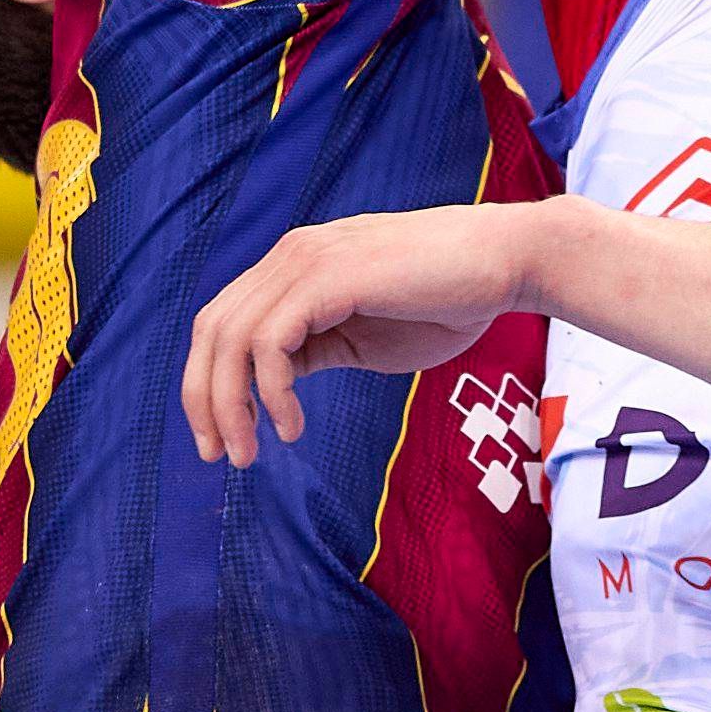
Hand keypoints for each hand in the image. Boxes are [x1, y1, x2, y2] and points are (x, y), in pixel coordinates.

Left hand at [182, 200, 555, 466]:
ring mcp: (307, 261)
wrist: (506, 263)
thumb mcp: (365, 335)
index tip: (220, 438)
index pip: (223, 322)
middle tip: (218, 455)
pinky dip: (271, 392)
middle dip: (204, 399)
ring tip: (250, 452)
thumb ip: (317, 347)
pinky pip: (270, 342)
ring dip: (230, 405)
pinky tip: (292, 426)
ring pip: (231, 338)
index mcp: (296, 266)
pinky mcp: (328, 277)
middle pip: (211, 329)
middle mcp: (291, 256)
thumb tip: (275, 380)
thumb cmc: (448, 300)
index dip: (208, 382)